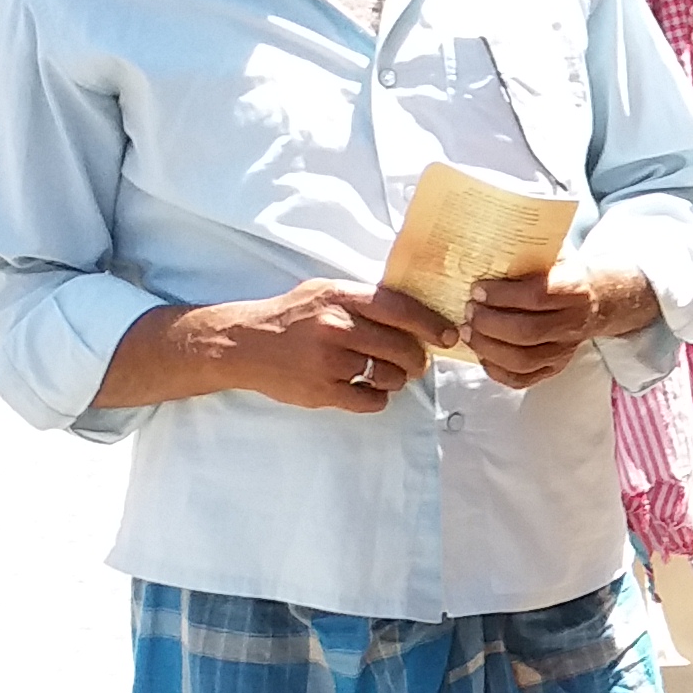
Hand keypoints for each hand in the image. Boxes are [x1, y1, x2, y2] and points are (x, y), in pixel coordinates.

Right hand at [191, 279, 452, 412]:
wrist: (243, 344)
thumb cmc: (291, 317)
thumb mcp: (325, 293)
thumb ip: (366, 300)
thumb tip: (418, 312)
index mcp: (340, 298)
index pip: (401, 309)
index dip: (432, 324)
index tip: (449, 335)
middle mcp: (336, 328)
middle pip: (402, 347)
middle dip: (416, 358)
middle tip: (414, 361)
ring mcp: (329, 362)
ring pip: (390, 375)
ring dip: (396, 378)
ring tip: (383, 372)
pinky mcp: (322, 391)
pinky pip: (371, 400)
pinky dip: (377, 397)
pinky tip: (367, 388)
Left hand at [464, 261, 649, 388]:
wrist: (597, 299)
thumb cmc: (563, 272)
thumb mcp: (553, 252)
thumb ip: (528, 248)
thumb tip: (487, 233)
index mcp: (575, 290)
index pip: (538, 296)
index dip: (502, 295)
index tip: (477, 289)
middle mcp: (573, 323)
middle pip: (528, 332)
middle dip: (489, 323)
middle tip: (469, 311)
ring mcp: (564, 350)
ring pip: (523, 360)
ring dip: (487, 347)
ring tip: (467, 332)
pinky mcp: (554, 368)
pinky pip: (522, 380)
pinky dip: (496, 370)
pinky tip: (481, 353)